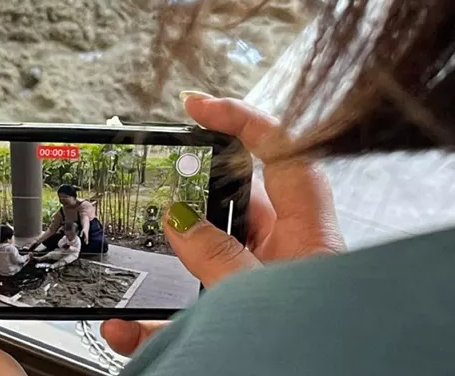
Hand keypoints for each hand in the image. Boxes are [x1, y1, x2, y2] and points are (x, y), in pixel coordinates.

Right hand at [101, 94, 343, 355]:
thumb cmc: (326, 351)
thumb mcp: (257, 297)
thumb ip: (218, 258)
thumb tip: (181, 220)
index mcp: (310, 236)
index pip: (282, 153)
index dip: (240, 119)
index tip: (196, 104)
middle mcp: (291, 261)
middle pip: (235, 208)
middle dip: (189, 203)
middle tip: (153, 191)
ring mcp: (267, 298)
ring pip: (205, 270)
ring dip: (162, 276)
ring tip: (132, 273)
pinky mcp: (245, 332)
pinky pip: (192, 319)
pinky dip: (156, 326)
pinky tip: (127, 332)